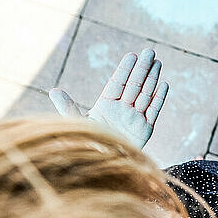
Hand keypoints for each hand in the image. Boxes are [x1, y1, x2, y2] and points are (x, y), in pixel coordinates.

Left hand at [49, 48, 168, 147]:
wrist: (103, 166)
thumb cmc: (89, 144)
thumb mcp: (77, 124)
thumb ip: (68, 107)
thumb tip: (53, 90)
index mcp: (106, 105)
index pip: (118, 83)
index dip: (125, 69)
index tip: (132, 55)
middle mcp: (122, 109)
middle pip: (134, 85)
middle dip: (142, 68)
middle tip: (150, 51)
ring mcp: (135, 118)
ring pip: (145, 94)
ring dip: (152, 78)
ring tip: (157, 62)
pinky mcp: (145, 129)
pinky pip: (154, 111)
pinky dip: (159, 98)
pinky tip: (164, 84)